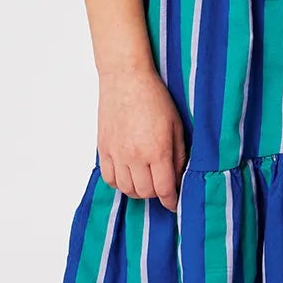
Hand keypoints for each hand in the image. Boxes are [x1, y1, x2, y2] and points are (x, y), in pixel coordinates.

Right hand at [96, 64, 188, 211]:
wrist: (125, 78)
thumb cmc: (154, 97)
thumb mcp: (176, 125)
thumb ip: (179, 154)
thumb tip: (178, 177)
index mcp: (157, 150)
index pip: (163, 189)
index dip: (171, 201)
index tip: (174, 203)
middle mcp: (135, 156)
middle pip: (145, 192)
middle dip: (156, 194)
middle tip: (162, 186)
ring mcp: (116, 153)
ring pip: (126, 189)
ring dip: (137, 190)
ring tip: (145, 182)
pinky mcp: (103, 149)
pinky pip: (109, 178)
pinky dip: (119, 183)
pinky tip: (128, 175)